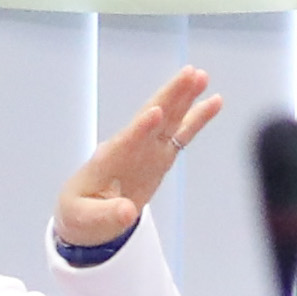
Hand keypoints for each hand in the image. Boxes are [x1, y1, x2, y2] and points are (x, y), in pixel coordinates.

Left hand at [58, 71, 226, 247]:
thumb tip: (128, 213)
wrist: (87, 213)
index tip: (155, 112)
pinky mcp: (159, 156)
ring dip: (184, 97)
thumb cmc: (82, 215)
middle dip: (169, 96)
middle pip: (151, 118)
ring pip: (168, 119)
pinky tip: (214, 101)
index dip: (141, 129)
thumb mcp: (87, 221)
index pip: (126, 142)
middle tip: (189, 74)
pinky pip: (181, 134)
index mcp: (107, 162)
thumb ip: (107, 216)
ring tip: (201, 76)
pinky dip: (196, 118)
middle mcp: (129, 148)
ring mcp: (146, 150)